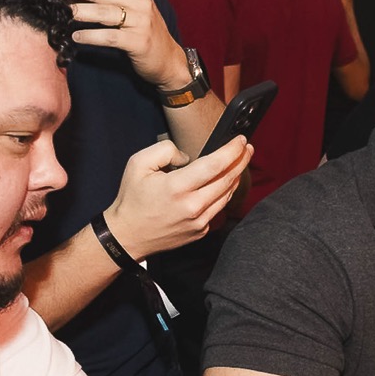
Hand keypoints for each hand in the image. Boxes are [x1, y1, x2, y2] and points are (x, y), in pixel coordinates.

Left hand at [59, 0, 190, 91]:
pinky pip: (110, 36)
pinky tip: (77, 37)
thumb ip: (112, 0)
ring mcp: (142, 21)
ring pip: (104, 13)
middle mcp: (141, 2)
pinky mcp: (139, 41)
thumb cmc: (146, 36)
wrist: (170, 62)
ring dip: (80, 12)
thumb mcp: (133, 12)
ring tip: (61, 12)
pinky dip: (91, 36)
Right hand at [102, 134, 251, 260]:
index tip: (241, 139)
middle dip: (241, 161)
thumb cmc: (132, 199)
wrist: (127, 236)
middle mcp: (192, 206)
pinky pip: (218, 209)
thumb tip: (187, 157)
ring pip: (226, 195)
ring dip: (236, 176)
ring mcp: (198, 222)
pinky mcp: (200, 231)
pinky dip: (223, 194)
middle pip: (227, 180)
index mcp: (176, 187)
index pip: (214, 165)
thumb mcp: (138, 163)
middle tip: (247, 148)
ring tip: (239, 162)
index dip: (232, 150)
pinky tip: (223, 183)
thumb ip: (165, 150)